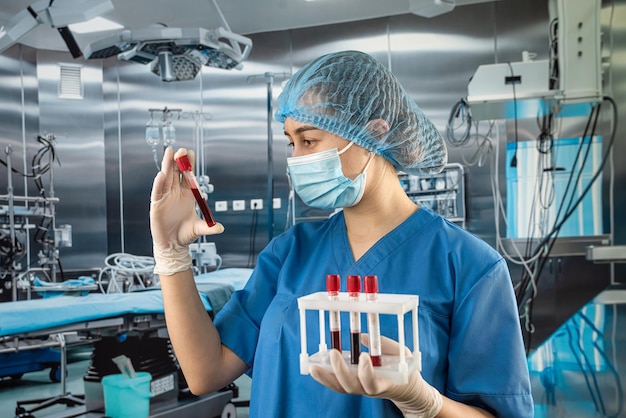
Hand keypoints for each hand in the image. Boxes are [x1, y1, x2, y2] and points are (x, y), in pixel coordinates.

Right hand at [150, 147, 223, 274]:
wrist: (173, 245)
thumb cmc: (186, 235)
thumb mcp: (199, 229)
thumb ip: (209, 227)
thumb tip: (220, 228)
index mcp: (188, 195)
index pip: (188, 176)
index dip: (189, 165)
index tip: (191, 153)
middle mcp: (176, 193)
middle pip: (176, 173)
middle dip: (179, 161)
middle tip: (181, 150)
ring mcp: (166, 198)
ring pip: (166, 178)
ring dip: (168, 166)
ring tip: (170, 153)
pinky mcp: (157, 205)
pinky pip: (158, 191)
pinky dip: (159, 183)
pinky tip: (162, 174)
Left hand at [310, 335, 441, 417]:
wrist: (405, 387)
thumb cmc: (403, 368)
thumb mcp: (402, 355)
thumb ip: (385, 346)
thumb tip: (362, 337)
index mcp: (384, 383)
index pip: (372, 383)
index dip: (366, 372)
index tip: (364, 356)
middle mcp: (369, 389)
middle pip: (351, 386)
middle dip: (340, 371)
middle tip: (333, 353)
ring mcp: (359, 388)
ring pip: (340, 388)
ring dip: (326, 378)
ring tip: (313, 367)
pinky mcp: (352, 385)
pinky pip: (337, 384)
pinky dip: (325, 377)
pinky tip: (315, 368)